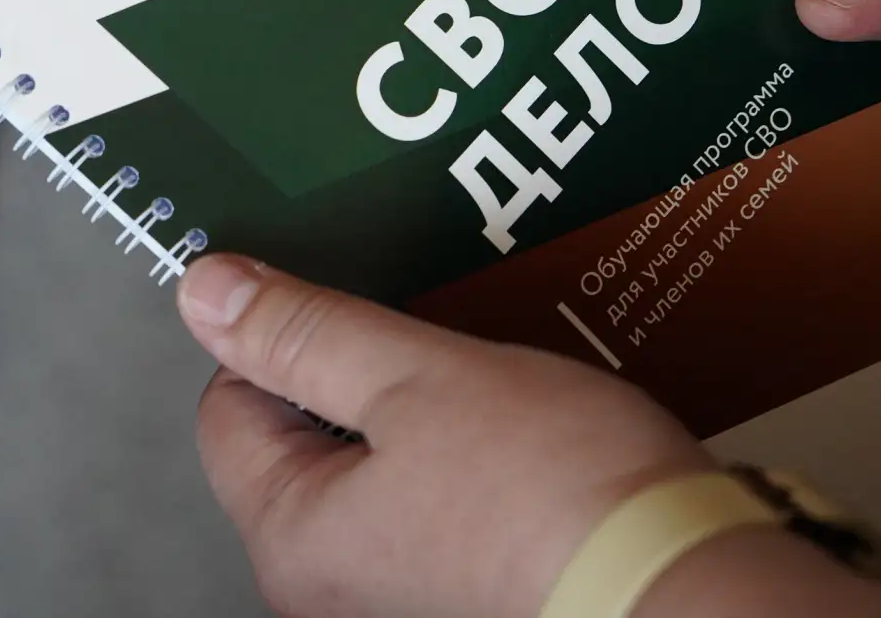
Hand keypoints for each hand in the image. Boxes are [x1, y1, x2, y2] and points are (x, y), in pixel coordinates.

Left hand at [177, 253, 710, 617]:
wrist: (672, 570)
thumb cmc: (554, 492)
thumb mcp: (413, 376)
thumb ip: (304, 333)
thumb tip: (208, 294)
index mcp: (294, 538)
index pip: (228, 406)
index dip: (285, 335)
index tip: (346, 298)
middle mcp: (334, 581)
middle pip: (304, 434)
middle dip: (365, 366)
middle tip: (428, 334)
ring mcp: (401, 586)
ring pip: (380, 455)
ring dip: (426, 398)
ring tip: (484, 369)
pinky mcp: (466, 577)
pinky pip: (438, 486)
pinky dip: (469, 439)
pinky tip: (519, 413)